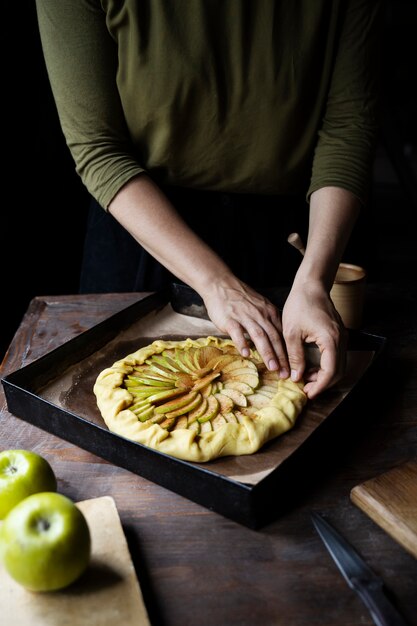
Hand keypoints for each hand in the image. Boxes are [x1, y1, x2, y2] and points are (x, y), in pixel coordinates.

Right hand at [201, 278, 289, 376]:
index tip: (292, 366)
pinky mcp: (230, 319)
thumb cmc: (239, 298)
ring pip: (259, 336)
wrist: (220, 284)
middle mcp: (260, 315)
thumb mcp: (260, 305)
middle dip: (281, 356)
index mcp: (269, 312)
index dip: (288, 352)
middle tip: (286, 373)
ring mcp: (245, 316)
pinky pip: (238, 332)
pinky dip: (243, 343)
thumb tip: (275, 340)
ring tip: (272, 368)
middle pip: (274, 337)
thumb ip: (267, 321)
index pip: (281, 334)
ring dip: (267, 353)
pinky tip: (246, 354)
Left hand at [282, 281, 346, 398]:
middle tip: (305, 390)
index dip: (320, 385)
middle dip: (322, 384)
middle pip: (338, 371)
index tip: (308, 393)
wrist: (311, 286)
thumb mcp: (291, 333)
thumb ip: (295, 357)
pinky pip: (336, 357)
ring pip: (338, 365)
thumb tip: (296, 377)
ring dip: (323, 376)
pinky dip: (325, 366)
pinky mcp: (339, 335)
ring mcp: (342, 337)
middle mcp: (341, 339)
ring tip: (305, 380)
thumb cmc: (300, 305)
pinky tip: (310, 368)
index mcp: (330, 339)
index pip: (330, 371)